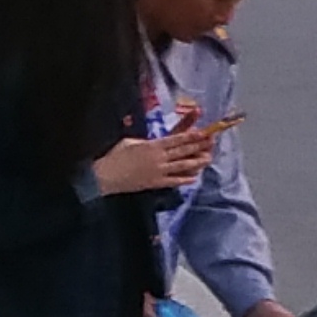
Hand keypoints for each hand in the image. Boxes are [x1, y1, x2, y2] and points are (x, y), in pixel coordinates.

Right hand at [93, 123, 220, 194]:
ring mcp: (158, 172)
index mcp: (153, 145)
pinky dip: (184, 179)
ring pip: (182, 166)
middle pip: (182, 151)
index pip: (176, 139)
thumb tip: (156, 142)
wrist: (106, 176)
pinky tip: (194, 178)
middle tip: (211, 142)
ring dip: (196, 162)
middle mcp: (159, 158)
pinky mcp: (155, 183)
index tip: (202, 132)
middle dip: (198, 146)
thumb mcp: (131, 142)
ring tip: (207, 159)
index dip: (191, 136)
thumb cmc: (115, 155)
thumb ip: (146, 142)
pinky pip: (173, 181)